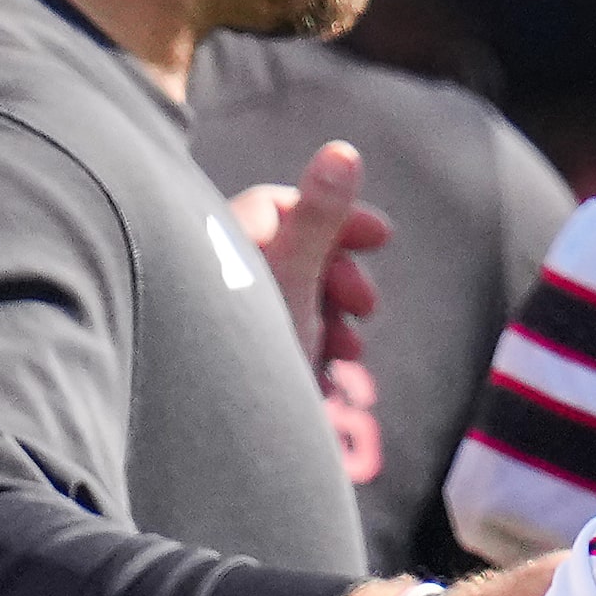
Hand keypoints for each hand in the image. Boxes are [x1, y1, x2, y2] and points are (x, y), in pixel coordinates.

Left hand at [228, 140, 389, 373]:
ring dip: (332, 315)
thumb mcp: (296, 279)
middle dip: (338, 274)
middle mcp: (212, 278)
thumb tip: (342, 149)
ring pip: (293, 297)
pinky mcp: (234, 360)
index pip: (281, 204)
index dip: (337, 215)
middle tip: (364, 306)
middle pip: (291, 252)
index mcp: (219, 247)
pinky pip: (283, 335)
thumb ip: (319, 215)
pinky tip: (328, 374)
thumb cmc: (251, 354)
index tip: (383, 238)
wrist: (225, 446)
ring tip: (348, 350)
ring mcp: (224, 322)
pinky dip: (313, 344)